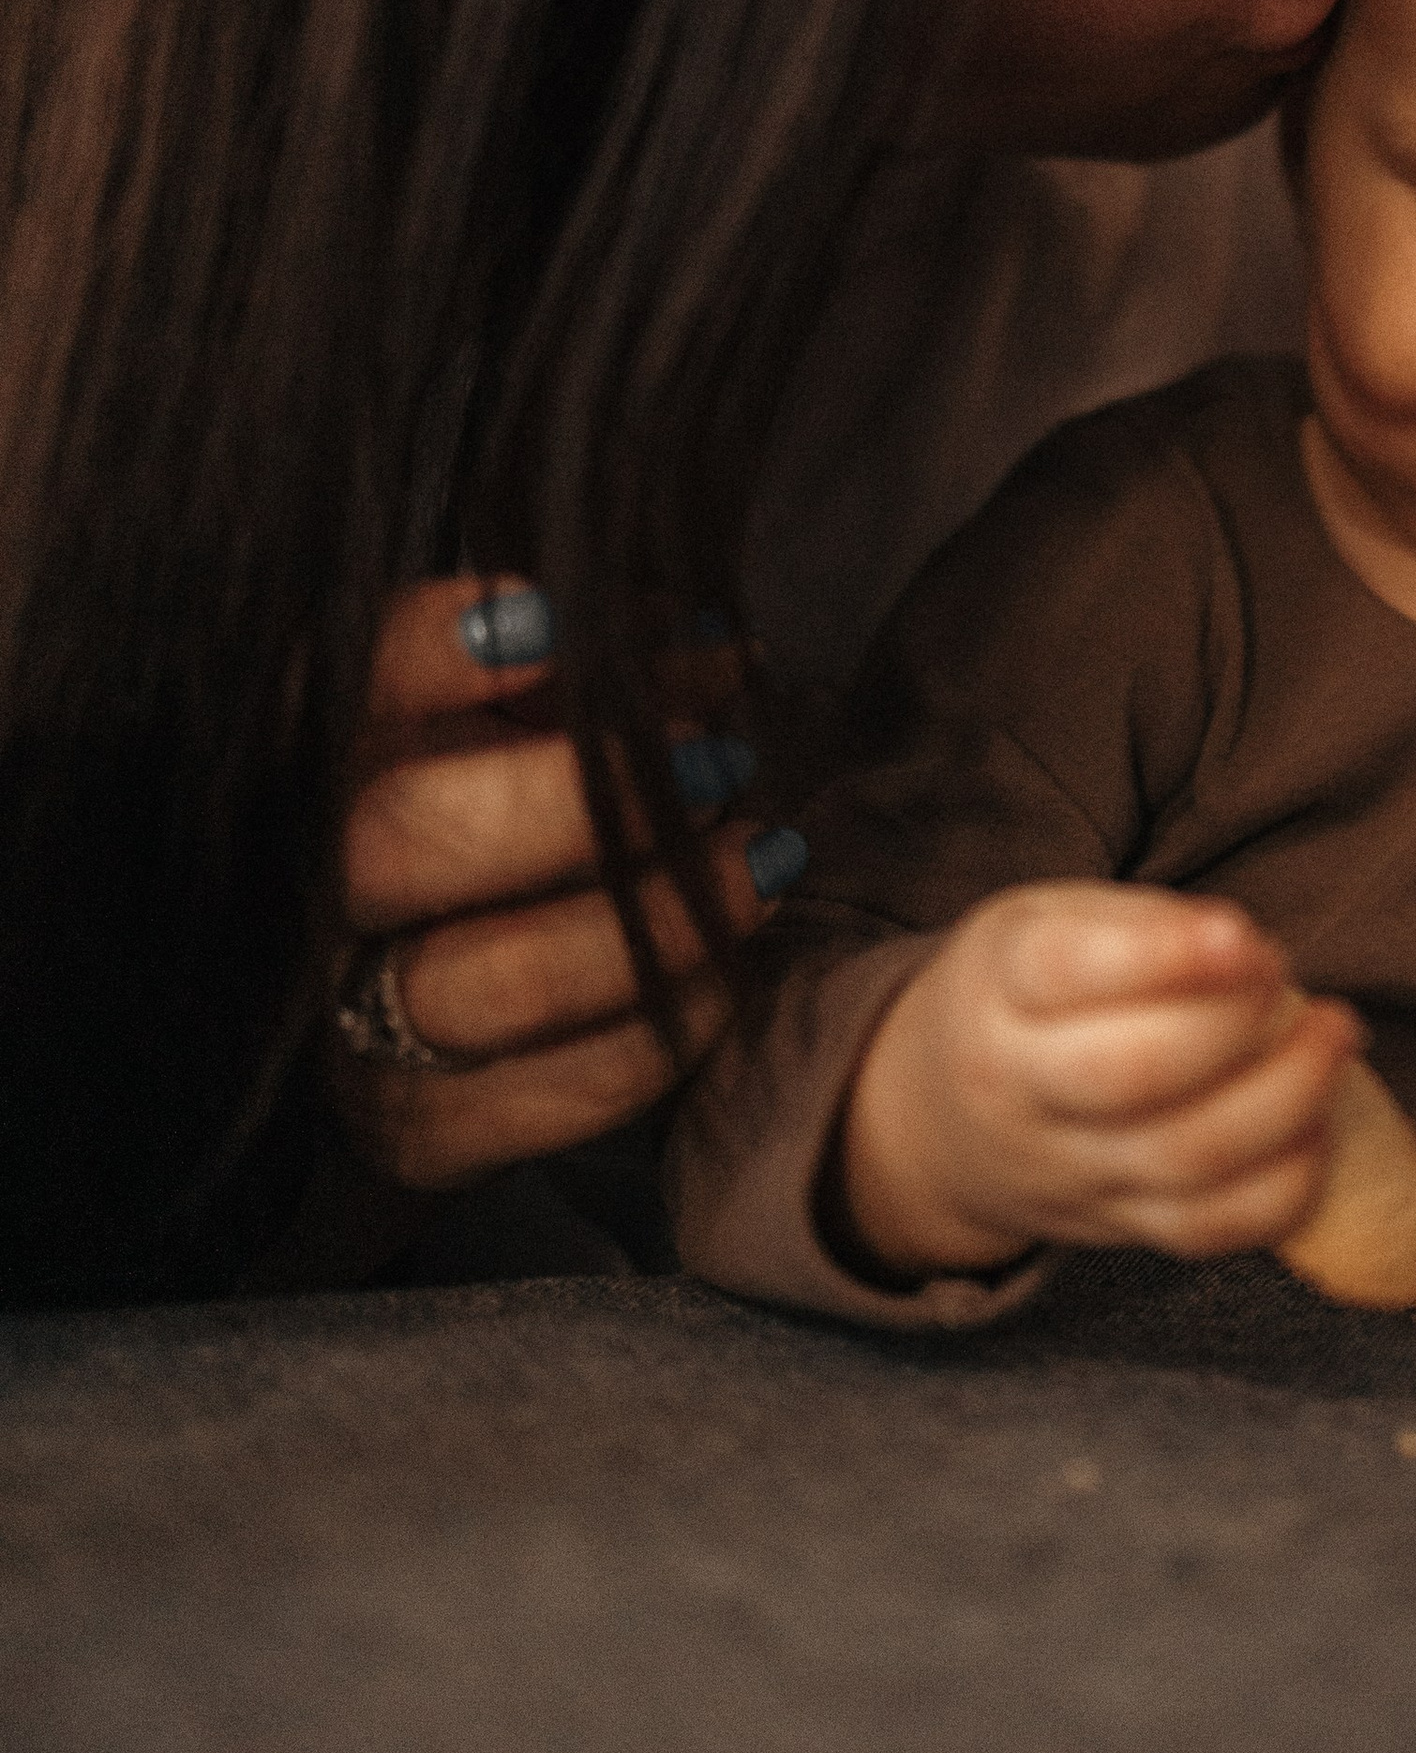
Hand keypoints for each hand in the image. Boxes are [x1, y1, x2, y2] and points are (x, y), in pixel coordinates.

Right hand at [334, 577, 796, 1190]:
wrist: (427, 1036)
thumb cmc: (502, 834)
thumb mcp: (525, 730)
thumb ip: (599, 678)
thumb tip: (710, 653)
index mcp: (321, 763)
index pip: (348, 688)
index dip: (435, 650)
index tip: (554, 622)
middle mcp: (315, 894)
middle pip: (407, 835)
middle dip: (577, 792)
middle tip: (717, 757)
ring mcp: (354, 1024)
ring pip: (493, 976)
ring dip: (652, 917)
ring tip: (763, 861)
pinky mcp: (420, 1130)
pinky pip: (555, 1089)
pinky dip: (664, 1026)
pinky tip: (727, 973)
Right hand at [844, 882, 1359, 1277]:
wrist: (944, 1122)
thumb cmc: (1030, 995)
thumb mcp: (1053, 924)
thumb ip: (1143, 928)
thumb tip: (1247, 956)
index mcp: (999, 989)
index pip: (1065, 973)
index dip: (1168, 957)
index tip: (1244, 937)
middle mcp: (1019, 1090)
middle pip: (1129, 1076)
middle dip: (1235, 1027)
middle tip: (1286, 977)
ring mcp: (1068, 1172)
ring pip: (1184, 1160)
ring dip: (1287, 1099)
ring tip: (1334, 1037)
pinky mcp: (1117, 1227)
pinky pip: (1209, 1229)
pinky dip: (1285, 1185)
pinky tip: (1317, 1125)